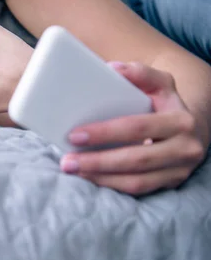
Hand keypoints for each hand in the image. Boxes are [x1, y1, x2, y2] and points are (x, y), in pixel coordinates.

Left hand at [61, 62, 208, 195]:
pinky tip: (89, 178)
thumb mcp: (159, 84)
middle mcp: (186, 148)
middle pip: (135, 159)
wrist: (193, 130)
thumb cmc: (165, 104)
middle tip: (67, 161)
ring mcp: (179, 170)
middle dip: (97, 161)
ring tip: (73, 171)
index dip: (105, 133)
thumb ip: (139, 73)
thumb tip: (112, 69)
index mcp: (180, 120)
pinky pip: (137, 190)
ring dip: (100, 178)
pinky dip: (110, 185)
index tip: (74, 135)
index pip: (137, 127)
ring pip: (136, 181)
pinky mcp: (170, 184)